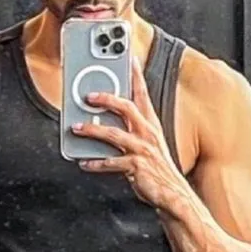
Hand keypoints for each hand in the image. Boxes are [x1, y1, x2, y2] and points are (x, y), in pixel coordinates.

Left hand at [73, 56, 189, 211]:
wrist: (173, 195)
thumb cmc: (157, 169)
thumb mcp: (146, 144)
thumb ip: (128, 131)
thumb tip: (103, 122)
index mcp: (151, 124)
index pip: (142, 93)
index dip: (135, 74)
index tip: (128, 57)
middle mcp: (147, 133)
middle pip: (127, 107)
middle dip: (107, 98)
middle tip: (88, 96)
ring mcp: (142, 149)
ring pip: (114, 134)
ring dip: (93, 130)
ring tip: (77, 128)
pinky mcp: (136, 167)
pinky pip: (111, 163)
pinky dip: (95, 163)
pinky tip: (84, 163)